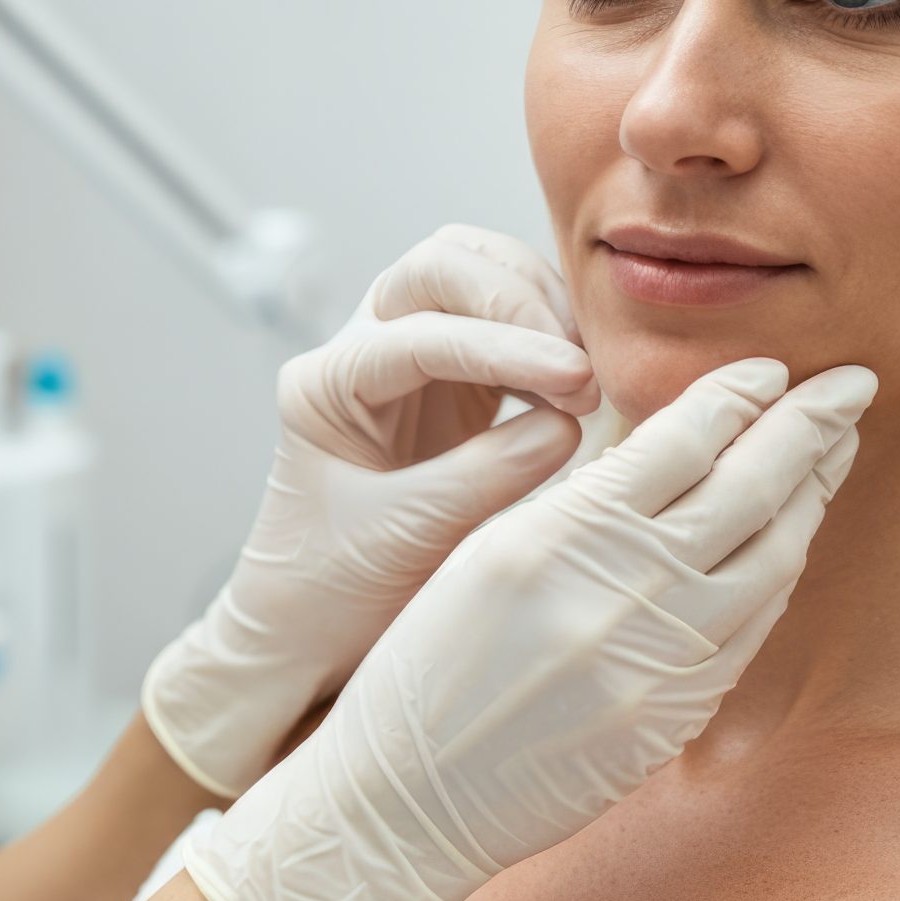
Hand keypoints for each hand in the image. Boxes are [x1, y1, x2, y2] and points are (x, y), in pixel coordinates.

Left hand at [143, 226, 600, 797]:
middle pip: (441, 267)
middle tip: (581, 370)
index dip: (505, 348)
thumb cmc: (332, 591)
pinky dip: (548, 343)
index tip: (574, 380)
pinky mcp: (452, 387)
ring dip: (541, 310)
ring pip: (477, 279)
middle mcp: (360, 352)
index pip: (422, 333)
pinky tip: (579, 389)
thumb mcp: (406, 540)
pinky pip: (506, 329)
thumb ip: (486, 477)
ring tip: (589, 378)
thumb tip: (570, 423)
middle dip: (519, 301)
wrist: (310, 633)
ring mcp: (407, 363)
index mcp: (324, 383)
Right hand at [179, 356, 878, 900]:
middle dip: (809, 426)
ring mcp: (655, 662)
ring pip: (771, 558)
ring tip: (834, 449)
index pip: (677, 441)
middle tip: (851, 383)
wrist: (406, 802)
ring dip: (813, 496)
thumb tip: (669, 447)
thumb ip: (581, 502)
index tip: (770, 368)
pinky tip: (791, 538)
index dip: (737, 396)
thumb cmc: (426, 671)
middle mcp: (613, 593)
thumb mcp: (486, 555)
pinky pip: (752, 629)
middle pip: (747, 488)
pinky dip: (780, 571)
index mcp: (553, 536)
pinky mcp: (674, 718)